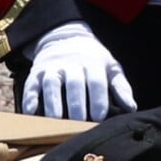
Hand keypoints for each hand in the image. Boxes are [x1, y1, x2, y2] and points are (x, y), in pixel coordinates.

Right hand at [22, 21, 136, 120]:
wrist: (66, 38)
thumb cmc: (93, 60)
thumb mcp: (110, 68)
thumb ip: (121, 87)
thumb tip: (131, 107)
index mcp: (92, 63)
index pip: (96, 81)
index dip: (98, 98)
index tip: (99, 116)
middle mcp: (70, 64)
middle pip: (73, 83)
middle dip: (76, 104)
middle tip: (78, 123)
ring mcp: (51, 68)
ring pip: (51, 85)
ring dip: (53, 103)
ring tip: (56, 121)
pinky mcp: (35, 74)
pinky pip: (31, 86)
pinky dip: (29, 99)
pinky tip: (32, 113)